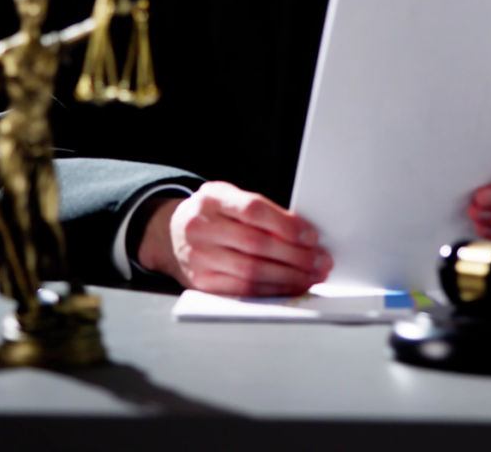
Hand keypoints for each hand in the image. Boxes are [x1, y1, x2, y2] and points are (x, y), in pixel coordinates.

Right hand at [137, 182, 330, 295]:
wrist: (170, 235)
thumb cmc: (212, 215)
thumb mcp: (229, 199)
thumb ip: (260, 211)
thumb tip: (304, 232)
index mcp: (212, 198)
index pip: (252, 210)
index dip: (285, 224)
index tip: (311, 236)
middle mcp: (201, 227)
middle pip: (255, 245)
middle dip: (294, 256)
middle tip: (321, 261)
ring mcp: (198, 257)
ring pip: (251, 271)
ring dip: (288, 277)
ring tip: (312, 277)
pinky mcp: (201, 283)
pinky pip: (242, 290)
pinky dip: (271, 291)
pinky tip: (291, 287)